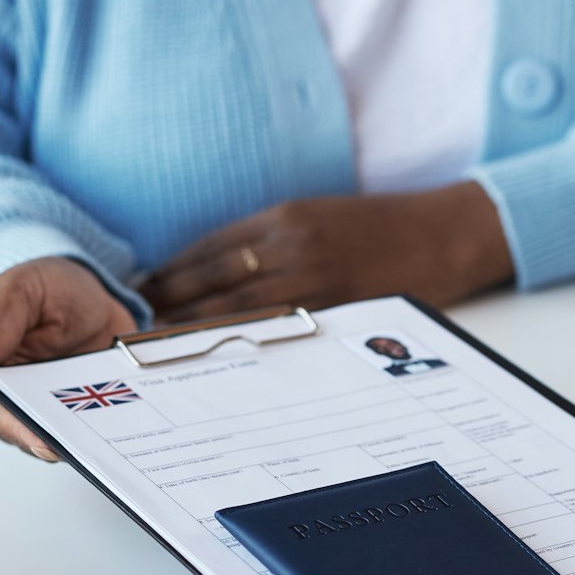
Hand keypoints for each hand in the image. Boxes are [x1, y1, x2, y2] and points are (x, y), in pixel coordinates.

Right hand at [0, 257, 135, 459]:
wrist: (84, 290)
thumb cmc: (40, 287)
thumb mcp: (19, 292)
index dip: (19, 429)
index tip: (45, 442)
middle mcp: (15, 399)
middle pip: (31, 433)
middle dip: (57, 441)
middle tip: (84, 448)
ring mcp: (52, 409)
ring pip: (65, 438)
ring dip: (85, 441)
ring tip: (108, 445)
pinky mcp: (83, 409)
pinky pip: (95, 427)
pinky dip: (109, 430)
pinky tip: (128, 428)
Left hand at [140, 182, 512, 322]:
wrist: (444, 235)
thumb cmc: (378, 227)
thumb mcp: (317, 216)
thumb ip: (269, 239)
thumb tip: (212, 273)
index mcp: (285, 217)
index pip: (208, 249)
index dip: (169, 274)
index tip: (139, 292)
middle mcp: (293, 247)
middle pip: (213, 282)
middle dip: (169, 306)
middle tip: (130, 330)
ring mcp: (315, 281)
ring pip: (238, 312)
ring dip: (194, 332)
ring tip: (158, 353)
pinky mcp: (337, 310)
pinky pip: (277, 332)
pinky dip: (243, 344)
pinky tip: (220, 359)